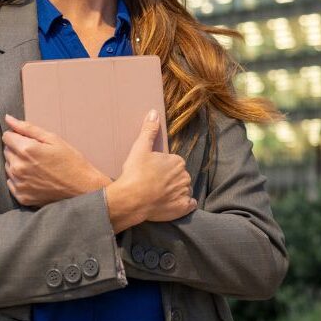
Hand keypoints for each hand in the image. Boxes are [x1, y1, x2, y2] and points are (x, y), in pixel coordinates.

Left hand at [2, 114, 111, 206]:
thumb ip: (28, 128)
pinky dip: (19, 179)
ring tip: (37, 167)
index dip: (18, 136)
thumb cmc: (71, 161)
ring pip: (8, 166)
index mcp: (26, 150)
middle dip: (18, 149)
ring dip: (17, 164)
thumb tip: (8, 118)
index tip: (31, 141)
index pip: (7, 136)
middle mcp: (19, 168)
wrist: (83, 189)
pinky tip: (35, 178)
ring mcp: (19, 184)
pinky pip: (11, 182)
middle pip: (6, 151)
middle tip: (37, 154)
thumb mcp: (53, 139)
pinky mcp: (21, 197)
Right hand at [106, 109, 196, 232]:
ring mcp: (184, 193)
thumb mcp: (140, 147)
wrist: (132, 199)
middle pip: (180, 176)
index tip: (152, 171)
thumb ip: (149, 130)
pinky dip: (183, 204)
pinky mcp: (182, 208)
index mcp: (177, 161)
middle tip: (154, 183)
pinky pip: (189, 204)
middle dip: (170, 179)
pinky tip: (172, 203)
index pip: (174, 163)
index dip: (163, 167)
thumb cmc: (135, 173)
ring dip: (176, 191)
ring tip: (160, 195)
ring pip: (184, 189)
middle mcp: (184, 176)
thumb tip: (154, 113)